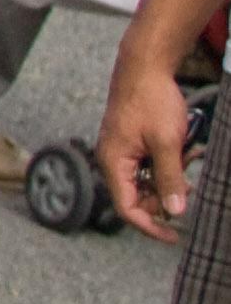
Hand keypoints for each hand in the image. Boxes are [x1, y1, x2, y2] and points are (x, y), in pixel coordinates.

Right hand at [105, 50, 198, 241]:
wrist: (144, 67)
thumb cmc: (150, 100)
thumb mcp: (166, 142)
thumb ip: (170, 178)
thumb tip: (175, 211)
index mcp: (114, 162)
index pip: (127, 208)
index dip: (151, 226)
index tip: (175, 236)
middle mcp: (113, 159)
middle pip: (137, 197)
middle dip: (165, 197)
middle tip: (191, 189)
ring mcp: (122, 150)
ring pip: (146, 181)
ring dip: (170, 178)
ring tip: (189, 160)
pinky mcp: (133, 142)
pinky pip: (150, 165)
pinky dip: (168, 164)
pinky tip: (184, 149)